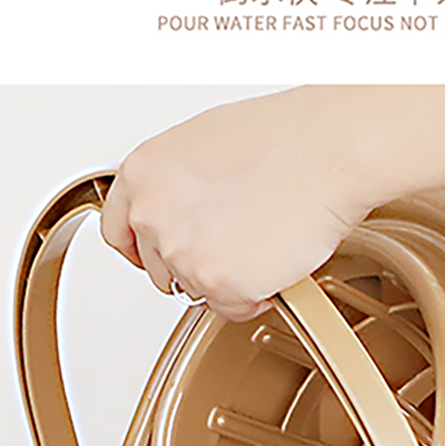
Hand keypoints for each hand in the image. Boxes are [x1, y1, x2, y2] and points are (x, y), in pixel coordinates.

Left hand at [100, 93, 372, 323]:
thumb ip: (177, 183)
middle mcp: (152, 213)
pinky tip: (274, 260)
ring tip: (261, 243)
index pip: (117, 230)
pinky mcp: (218, 283)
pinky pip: (232, 308)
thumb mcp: (205, 144)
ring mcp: (182, 252)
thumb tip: (183, 207)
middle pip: (160, 267)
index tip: (157, 255)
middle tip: (233, 244)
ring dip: (226, 279)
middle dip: (195, 262)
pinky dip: (255, 295)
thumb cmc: (284, 137)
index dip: (142, 248)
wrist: (327, 151)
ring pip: (196, 290)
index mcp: (142, 173)